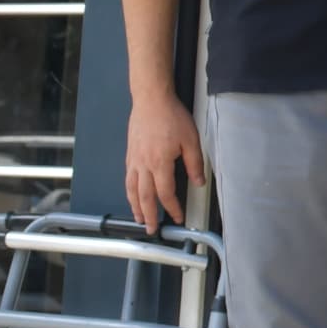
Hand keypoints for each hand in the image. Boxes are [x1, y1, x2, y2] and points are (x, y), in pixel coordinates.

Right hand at [124, 91, 204, 232]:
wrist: (151, 99)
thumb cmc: (170, 115)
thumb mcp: (191, 139)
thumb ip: (195, 163)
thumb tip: (198, 183)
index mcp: (160, 162)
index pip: (166, 193)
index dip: (172, 208)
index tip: (178, 216)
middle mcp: (144, 164)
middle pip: (145, 197)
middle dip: (149, 215)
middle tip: (152, 228)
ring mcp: (134, 159)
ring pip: (132, 189)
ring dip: (135, 206)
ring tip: (139, 218)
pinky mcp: (130, 153)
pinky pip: (128, 178)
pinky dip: (130, 191)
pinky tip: (132, 195)